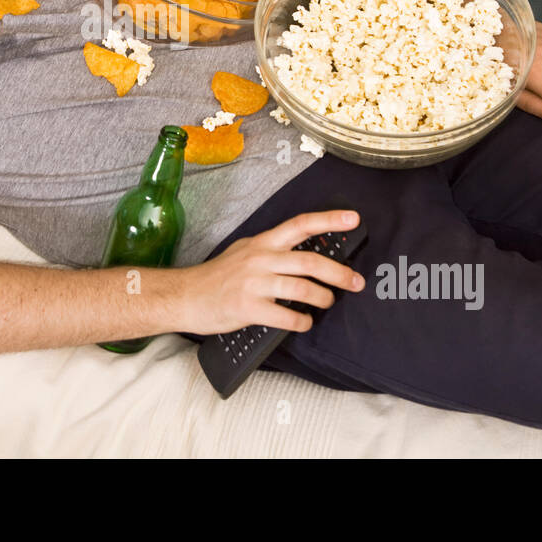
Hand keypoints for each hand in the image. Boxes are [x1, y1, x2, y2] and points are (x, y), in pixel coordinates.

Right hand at [178, 210, 364, 335]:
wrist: (186, 296)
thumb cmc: (218, 277)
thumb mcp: (245, 252)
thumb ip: (273, 252)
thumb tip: (306, 258)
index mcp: (262, 243)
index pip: (300, 225)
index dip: (329, 220)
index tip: (353, 219)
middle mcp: (260, 259)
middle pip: (310, 262)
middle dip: (339, 273)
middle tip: (355, 282)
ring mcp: (254, 283)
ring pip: (302, 289)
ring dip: (323, 298)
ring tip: (327, 302)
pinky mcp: (248, 308)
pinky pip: (287, 317)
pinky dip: (302, 322)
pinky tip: (304, 323)